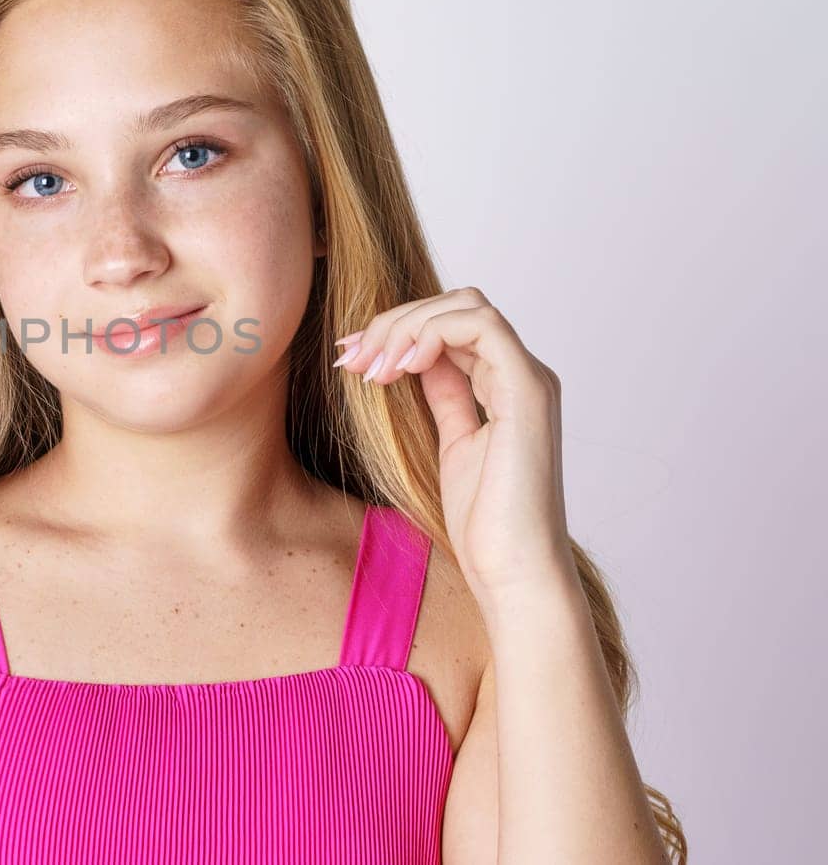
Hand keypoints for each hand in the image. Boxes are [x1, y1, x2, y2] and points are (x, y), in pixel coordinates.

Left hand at [331, 286, 573, 601]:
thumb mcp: (451, 444)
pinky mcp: (528, 392)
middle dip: (394, 322)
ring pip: (466, 306)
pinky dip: (431, 334)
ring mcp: (529, 380)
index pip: (450, 326)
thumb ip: (442, 396)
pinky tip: (399, 367)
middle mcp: (521, 376)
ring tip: (370, 368)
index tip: (349, 359)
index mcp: (504, 386)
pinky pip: (481, 327)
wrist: (513, 571)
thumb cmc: (485, 524)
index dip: (394, 331)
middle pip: (456, 305)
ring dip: (405, 326)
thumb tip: (413, 360)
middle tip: (351, 359)